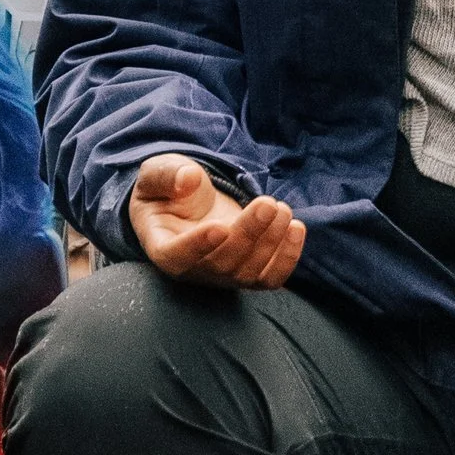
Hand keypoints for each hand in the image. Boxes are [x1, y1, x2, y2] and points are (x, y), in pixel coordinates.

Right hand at [128, 154, 305, 286]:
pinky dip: (288, 258)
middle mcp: (193, 269)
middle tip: (267, 203)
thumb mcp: (158, 174)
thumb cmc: (169, 191)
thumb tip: (187, 180)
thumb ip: (166, 175)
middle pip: (222, 264)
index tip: (219, 227)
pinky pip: (270, 279)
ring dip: (272, 241)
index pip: (176, 257)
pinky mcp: (247, 273)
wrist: (188, 205)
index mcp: (163, 247)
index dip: (198, 246)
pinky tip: (296, 228)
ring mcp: (222, 276)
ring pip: (249, 272)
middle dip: (249, 233)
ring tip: (281, 208)